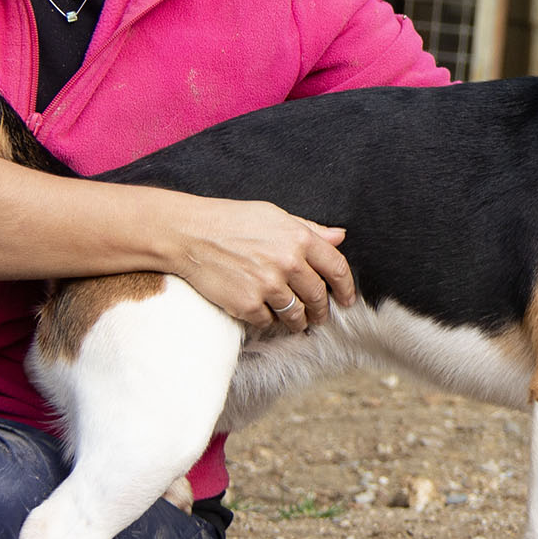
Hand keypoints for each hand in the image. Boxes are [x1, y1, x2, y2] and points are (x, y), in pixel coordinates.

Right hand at [163, 194, 354, 330]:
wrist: (190, 234)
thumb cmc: (233, 221)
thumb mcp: (275, 216)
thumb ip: (310, 230)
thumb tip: (340, 237)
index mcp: (299, 239)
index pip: (337, 268)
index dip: (347, 287)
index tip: (347, 299)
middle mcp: (288, 263)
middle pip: (319, 297)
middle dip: (323, 310)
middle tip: (322, 315)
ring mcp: (267, 286)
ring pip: (296, 315)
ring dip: (300, 321)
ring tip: (298, 321)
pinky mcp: (247, 304)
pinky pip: (268, 322)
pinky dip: (270, 321)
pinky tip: (267, 315)